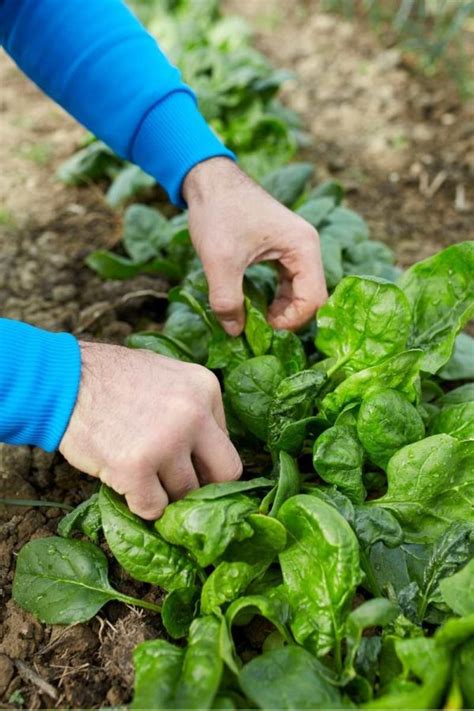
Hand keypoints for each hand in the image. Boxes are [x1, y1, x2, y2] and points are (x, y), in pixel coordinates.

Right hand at [59, 342, 242, 519]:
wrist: (64, 381)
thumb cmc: (112, 378)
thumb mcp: (168, 375)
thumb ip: (194, 407)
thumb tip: (210, 450)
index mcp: (205, 388)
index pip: (227, 443)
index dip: (206, 460)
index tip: (188, 465)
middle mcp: (194, 414)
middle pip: (225, 474)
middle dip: (205, 487)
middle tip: (182, 489)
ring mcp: (166, 442)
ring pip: (187, 494)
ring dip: (167, 495)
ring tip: (145, 480)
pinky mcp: (135, 468)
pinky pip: (153, 508)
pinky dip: (142, 505)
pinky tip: (128, 487)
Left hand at [183, 157, 327, 335]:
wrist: (208, 179)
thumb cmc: (218, 212)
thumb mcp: (220, 261)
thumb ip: (227, 300)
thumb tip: (235, 332)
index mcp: (303, 246)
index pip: (313, 299)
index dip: (291, 321)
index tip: (262, 328)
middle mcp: (306, 247)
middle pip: (311, 297)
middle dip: (287, 318)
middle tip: (258, 328)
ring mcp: (295, 248)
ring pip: (299, 291)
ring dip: (280, 309)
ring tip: (254, 319)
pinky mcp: (282, 250)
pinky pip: (287, 282)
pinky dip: (273, 297)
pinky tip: (253, 304)